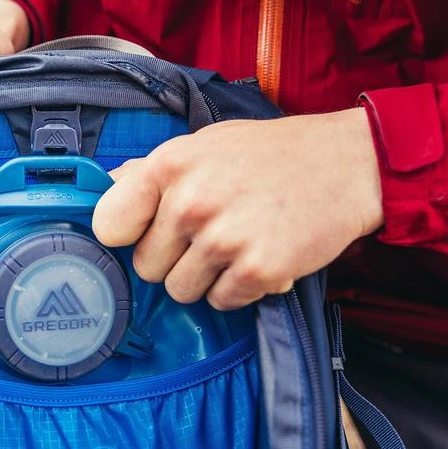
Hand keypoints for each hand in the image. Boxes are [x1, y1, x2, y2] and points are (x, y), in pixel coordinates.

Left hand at [91, 109, 382, 309]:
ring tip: (236, 243)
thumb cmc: (269, 154)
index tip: (146, 230)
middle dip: (173, 258)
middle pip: (146, 266)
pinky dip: (238, 290)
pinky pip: (221, 302)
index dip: (127, 233)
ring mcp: (225, 238)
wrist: (344, 165)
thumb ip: (150, 171)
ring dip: (206, 278)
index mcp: (169, 166)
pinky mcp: (259, 270)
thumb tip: (103, 190)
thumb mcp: (203, 145)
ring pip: (180, 291)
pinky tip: (258, 257)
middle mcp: (191, 202)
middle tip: (210, 232)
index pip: (109, 224)